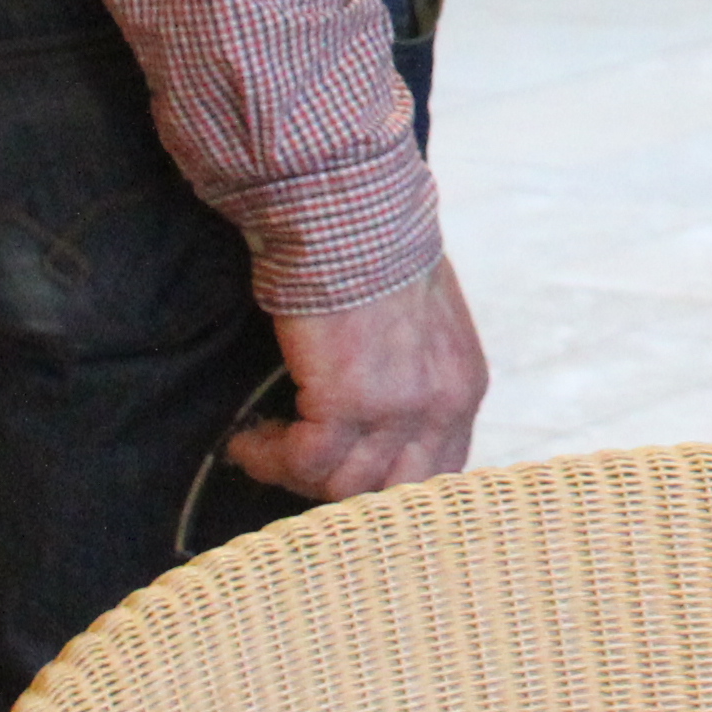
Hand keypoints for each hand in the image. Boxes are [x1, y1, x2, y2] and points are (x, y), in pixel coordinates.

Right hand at [234, 255, 488, 500]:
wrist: (352, 219)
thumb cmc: (377, 258)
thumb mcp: (424, 326)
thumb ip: (415, 377)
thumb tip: (378, 422)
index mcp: (463, 387)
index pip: (436, 474)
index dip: (383, 485)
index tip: (338, 471)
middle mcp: (441, 406)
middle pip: (388, 493)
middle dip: (336, 487)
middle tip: (295, 460)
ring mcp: (398, 408)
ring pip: (340, 486)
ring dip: (293, 471)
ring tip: (263, 441)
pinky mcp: (348, 401)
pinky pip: (302, 460)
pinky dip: (268, 456)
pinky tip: (248, 438)